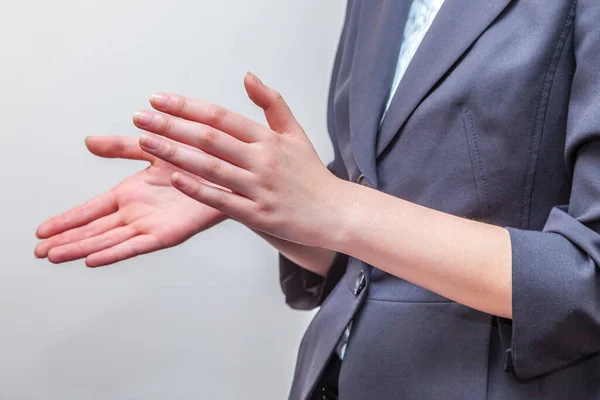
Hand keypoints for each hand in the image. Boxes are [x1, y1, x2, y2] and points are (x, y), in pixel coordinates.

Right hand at [35, 136, 226, 266]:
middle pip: (94, 230)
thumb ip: (121, 147)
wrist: (228, 168)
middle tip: (39, 252)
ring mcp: (151, 224)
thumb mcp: (151, 149)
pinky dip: (116, 252)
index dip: (66, 220)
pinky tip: (94, 258)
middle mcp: (137, 211)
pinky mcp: (169, 232)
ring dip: (82, 248)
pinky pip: (138, 245)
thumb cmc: (196, 160)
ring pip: (110, 240)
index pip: (90, 210)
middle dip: (67, 240)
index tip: (41, 231)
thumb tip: (90, 141)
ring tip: (56, 256)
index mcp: (131, 193)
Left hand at [132, 73, 345, 247]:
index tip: (158, 100)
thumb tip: (248, 77)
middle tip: (140, 118)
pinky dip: (198, 189)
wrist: (337, 212)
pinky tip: (174, 178)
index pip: (221, 117)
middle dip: (170, 126)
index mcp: (268, 139)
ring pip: (211, 167)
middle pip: (210, 139)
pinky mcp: (259, 215)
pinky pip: (222, 200)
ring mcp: (259, 188)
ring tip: (145, 143)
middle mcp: (263, 160)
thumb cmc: (312, 175)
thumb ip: (272, 103)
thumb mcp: (296, 133)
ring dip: (175, 153)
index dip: (187, 107)